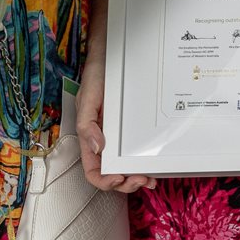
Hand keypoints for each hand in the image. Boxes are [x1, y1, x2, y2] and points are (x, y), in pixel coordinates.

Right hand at [76, 55, 155, 193]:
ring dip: (137, 177)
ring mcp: (118, 136)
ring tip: (150, 179)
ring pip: (126, 166)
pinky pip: (136, 151)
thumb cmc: (96, 76)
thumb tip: (96, 148)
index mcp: (89, 137)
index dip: (104, 180)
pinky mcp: (131, 129)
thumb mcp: (87, 98)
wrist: (111, 56)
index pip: (93, 170)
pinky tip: (153, 164)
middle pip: (112, 173)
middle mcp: (104, 140)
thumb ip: (86, 124)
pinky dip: (144, 162)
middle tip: (142, 180)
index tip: (119, 178)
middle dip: (126, 183)